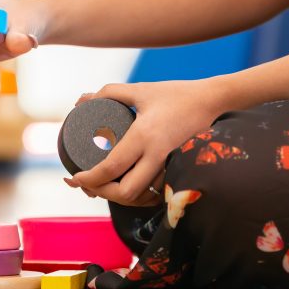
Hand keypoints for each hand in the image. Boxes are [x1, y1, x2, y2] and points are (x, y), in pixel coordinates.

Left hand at [65, 78, 232, 206]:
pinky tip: (125, 188)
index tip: (73, 178)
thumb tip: (82, 100)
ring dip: (119, 198)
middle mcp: (158, 156)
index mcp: (144, 136)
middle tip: (85, 185)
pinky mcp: (180, 171)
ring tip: (100, 187)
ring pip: (141, 198)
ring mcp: (171, 167)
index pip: (111, 168)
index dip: (89, 179)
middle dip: (101, 193)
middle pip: (125, 193)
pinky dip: (138, 196)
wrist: (215, 101)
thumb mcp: (140, 90)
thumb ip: (109, 92)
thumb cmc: (176, 94)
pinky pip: (155, 193)